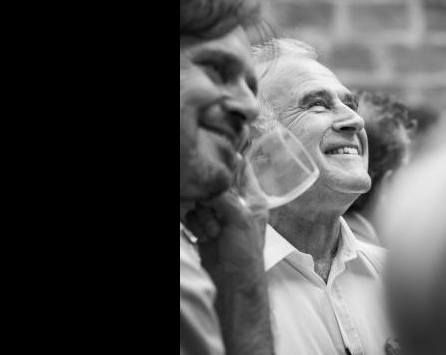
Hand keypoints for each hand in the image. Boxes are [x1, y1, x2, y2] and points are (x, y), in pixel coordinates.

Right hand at [186, 160, 269, 282]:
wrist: (232, 285)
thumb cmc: (245, 255)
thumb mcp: (240, 221)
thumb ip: (225, 198)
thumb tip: (210, 186)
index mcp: (252, 200)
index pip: (243, 170)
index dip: (231, 163)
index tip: (217, 159)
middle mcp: (236, 205)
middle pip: (215, 185)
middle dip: (210, 198)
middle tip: (213, 210)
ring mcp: (219, 216)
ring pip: (201, 200)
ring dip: (203, 216)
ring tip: (213, 233)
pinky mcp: (204, 227)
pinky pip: (192, 215)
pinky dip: (195, 225)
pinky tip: (204, 238)